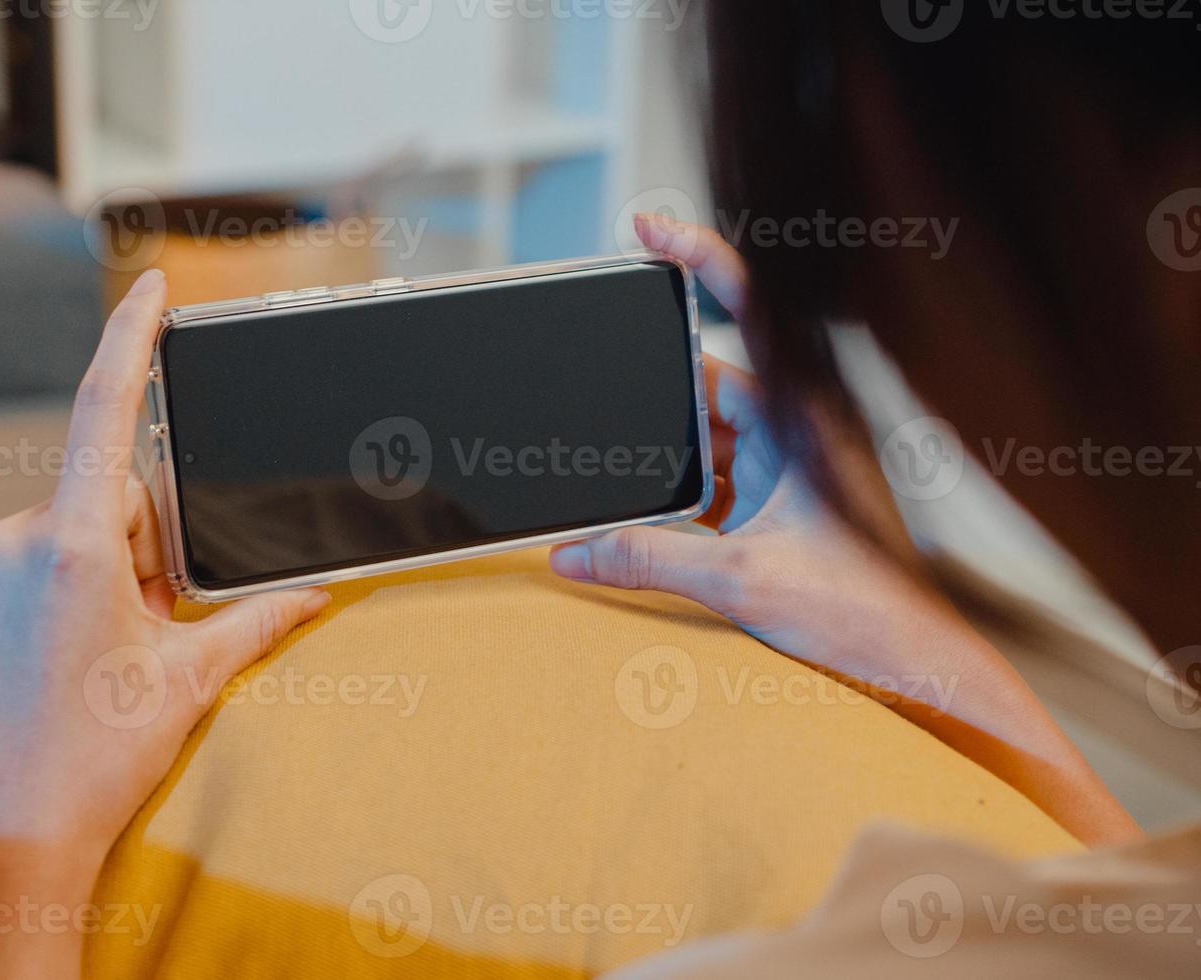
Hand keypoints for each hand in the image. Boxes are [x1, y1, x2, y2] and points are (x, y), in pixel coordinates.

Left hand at [0, 270, 332, 974]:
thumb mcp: (185, 684)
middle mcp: (7, 546)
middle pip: (92, 505)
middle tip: (142, 626)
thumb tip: (314, 596)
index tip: (149, 286)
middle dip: (129, 548)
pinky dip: (27, 608)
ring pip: (43, 547)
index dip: (133, 338)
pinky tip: (38, 674)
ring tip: (86, 667)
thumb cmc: (95, 763)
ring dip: (77, 582)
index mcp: (75, 547)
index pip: (108, 411)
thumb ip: (253, 623)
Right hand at [551, 215, 946, 681]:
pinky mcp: (784, 496)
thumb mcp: (737, 580)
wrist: (915, 660)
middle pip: (707, 379)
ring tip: (622, 475)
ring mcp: (793, 460)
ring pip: (707, 432)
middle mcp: (800, 424)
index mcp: (803, 414)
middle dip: (651, 394)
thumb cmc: (863, 610)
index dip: (697, 257)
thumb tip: (573, 553)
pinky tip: (647, 514)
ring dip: (665, 454)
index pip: (750, 308)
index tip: (647, 231)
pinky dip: (681, 488)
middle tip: (599, 392)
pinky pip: (718, 473)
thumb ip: (646, 560)